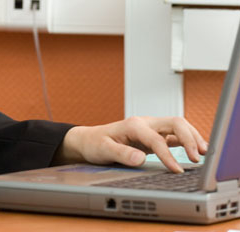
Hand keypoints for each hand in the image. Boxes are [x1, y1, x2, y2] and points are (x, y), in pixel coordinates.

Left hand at [55, 116, 207, 172]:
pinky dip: (188, 141)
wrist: (89, 140)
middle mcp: (145, 124)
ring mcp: (151, 128)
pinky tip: (196, 151)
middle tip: (197, 158)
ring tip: (204, 153)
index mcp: (133, 125)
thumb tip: (140, 158)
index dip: (168, 155)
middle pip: (175, 123)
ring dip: (193, 137)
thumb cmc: (95, 144)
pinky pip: (175, 135)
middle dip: (189, 138)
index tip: (177, 170)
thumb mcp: (103, 149)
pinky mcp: (154, 136)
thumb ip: (122, 154)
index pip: (157, 140)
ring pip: (178, 127)